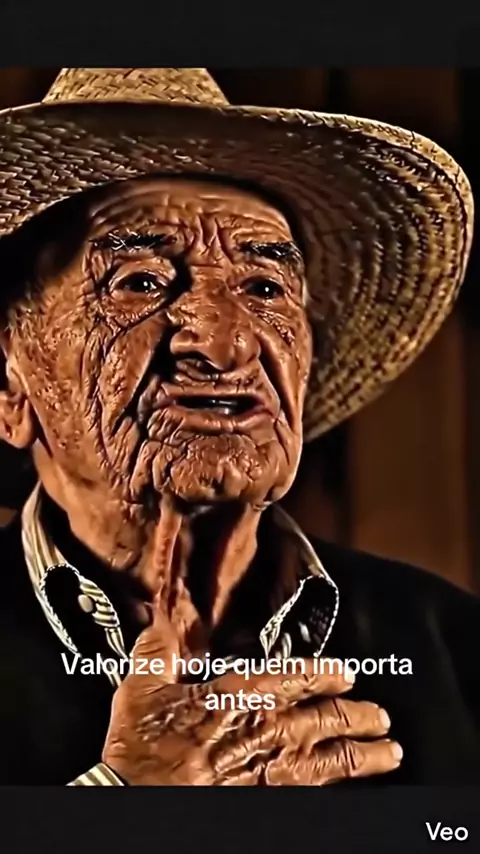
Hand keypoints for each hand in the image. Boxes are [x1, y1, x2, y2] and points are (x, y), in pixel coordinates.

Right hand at [102, 610, 401, 785]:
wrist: (134, 798)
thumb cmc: (141, 745)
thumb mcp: (142, 684)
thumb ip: (161, 643)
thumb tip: (165, 609)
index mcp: (239, 696)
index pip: (294, 678)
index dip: (325, 675)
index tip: (346, 674)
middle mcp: (263, 732)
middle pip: (325, 721)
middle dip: (358, 716)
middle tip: (380, 715)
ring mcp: (268, 772)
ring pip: (330, 761)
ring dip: (363, 754)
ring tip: (389, 750)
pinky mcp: (266, 801)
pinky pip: (314, 792)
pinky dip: (339, 786)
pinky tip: (351, 785)